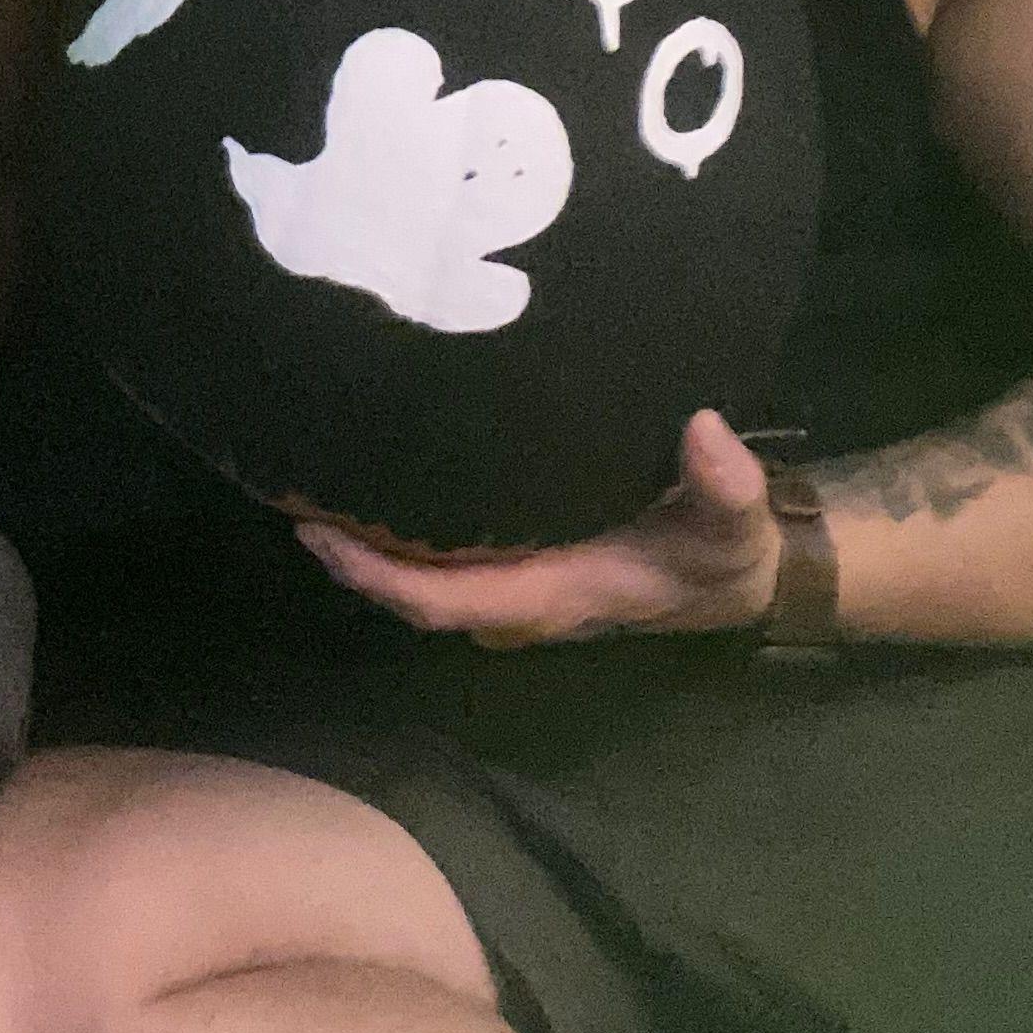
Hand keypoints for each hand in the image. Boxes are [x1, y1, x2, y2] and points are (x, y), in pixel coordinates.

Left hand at [294, 408, 782, 647]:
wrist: (741, 575)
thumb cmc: (724, 552)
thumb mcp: (733, 523)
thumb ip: (724, 486)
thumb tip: (703, 431)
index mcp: (554, 595)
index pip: (447, 600)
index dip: (380, 578)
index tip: (322, 537)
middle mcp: (522, 600)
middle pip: (415, 594)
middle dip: (352, 560)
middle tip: (292, 497)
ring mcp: (518, 586)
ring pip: (424, 580)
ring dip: (368, 548)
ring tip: (310, 484)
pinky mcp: (522, 564)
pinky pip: (444, 561)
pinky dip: (400, 534)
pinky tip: (368, 484)